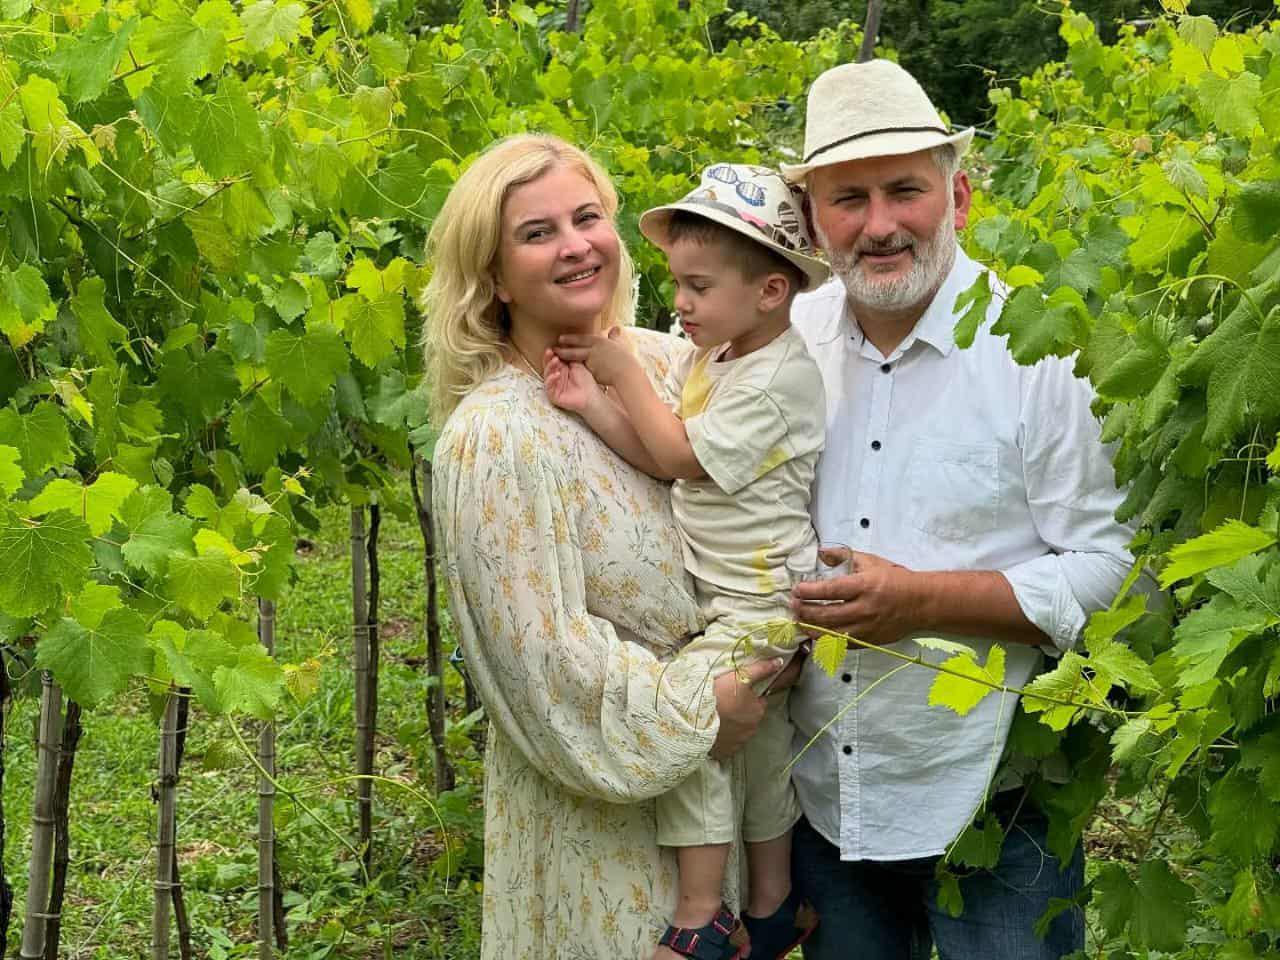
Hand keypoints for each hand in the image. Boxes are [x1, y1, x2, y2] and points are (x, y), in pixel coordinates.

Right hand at [544, 352, 604, 414]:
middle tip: (550, 352)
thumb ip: (568, 357)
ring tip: (555, 361)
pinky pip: (548, 387)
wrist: (591, 396)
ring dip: (550, 367)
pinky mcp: (553, 395)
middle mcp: (555, 377)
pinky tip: (557, 374)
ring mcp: (554, 386)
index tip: (551, 348)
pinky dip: (551, 380)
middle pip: (547, 367)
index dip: (550, 355)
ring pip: (547, 375)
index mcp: (561, 370)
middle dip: (548, 359)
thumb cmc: (586, 381)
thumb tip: (560, 346)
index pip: (552, 361)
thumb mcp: (577, 365)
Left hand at [553, 327, 639, 387]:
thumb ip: (615, 336)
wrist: (627, 372)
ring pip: (575, 357)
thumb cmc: (625, 360)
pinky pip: (581, 370)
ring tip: (556, 358)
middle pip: (576, 347)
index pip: (583, 338)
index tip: (561, 338)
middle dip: (564, 347)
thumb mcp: (619, 344)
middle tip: (554, 347)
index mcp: (601, 341)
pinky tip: (566, 372)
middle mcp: (594, 348)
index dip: (571, 338)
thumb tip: (616, 327)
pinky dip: (573, 370)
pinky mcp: (591, 370)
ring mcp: (592, 359)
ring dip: (565, 357)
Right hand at [709, 658, 781, 759]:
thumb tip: (779, 662)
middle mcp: (752, 729)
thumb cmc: (719, 696)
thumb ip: (760, 670)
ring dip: (730, 723)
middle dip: (740, 710)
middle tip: (723, 701)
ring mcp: (738, 742)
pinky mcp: (724, 752)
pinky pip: (726, 742)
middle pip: (748, 716)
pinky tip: (711, 728)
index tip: (735, 691)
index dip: (748, 694)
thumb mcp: (740, 677)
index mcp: (758, 711)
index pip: (758, 701)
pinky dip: (721, 736)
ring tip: (715, 714)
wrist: (695, 721)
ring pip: (737, 729)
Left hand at [790, 551, 919, 646]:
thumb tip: (820, 552)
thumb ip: (844, 556)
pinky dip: (826, 641)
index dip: (809, 592)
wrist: (921, 603)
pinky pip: (842, 644)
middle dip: (805, 611)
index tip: (796, 590)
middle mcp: (863, 609)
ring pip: (831, 634)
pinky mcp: (868, 641)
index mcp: (864, 587)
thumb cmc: (895, 580)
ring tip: (799, 621)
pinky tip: (815, 635)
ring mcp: (866, 628)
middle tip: (793, 606)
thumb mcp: (871, 562)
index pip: (830, 591)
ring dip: (811, 628)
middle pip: (826, 615)